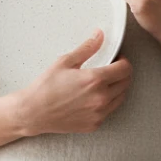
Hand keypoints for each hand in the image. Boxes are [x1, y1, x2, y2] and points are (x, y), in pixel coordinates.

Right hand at [7, 29, 132, 136]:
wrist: (34, 112)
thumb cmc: (45, 88)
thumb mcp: (65, 62)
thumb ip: (87, 48)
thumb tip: (99, 36)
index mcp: (95, 80)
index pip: (125, 69)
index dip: (123, 61)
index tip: (117, 60)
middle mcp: (101, 98)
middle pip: (126, 83)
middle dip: (121, 73)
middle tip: (110, 69)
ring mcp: (99, 113)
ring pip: (121, 97)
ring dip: (117, 88)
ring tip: (102, 83)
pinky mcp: (95, 123)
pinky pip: (109, 110)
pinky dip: (107, 102)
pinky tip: (94, 97)